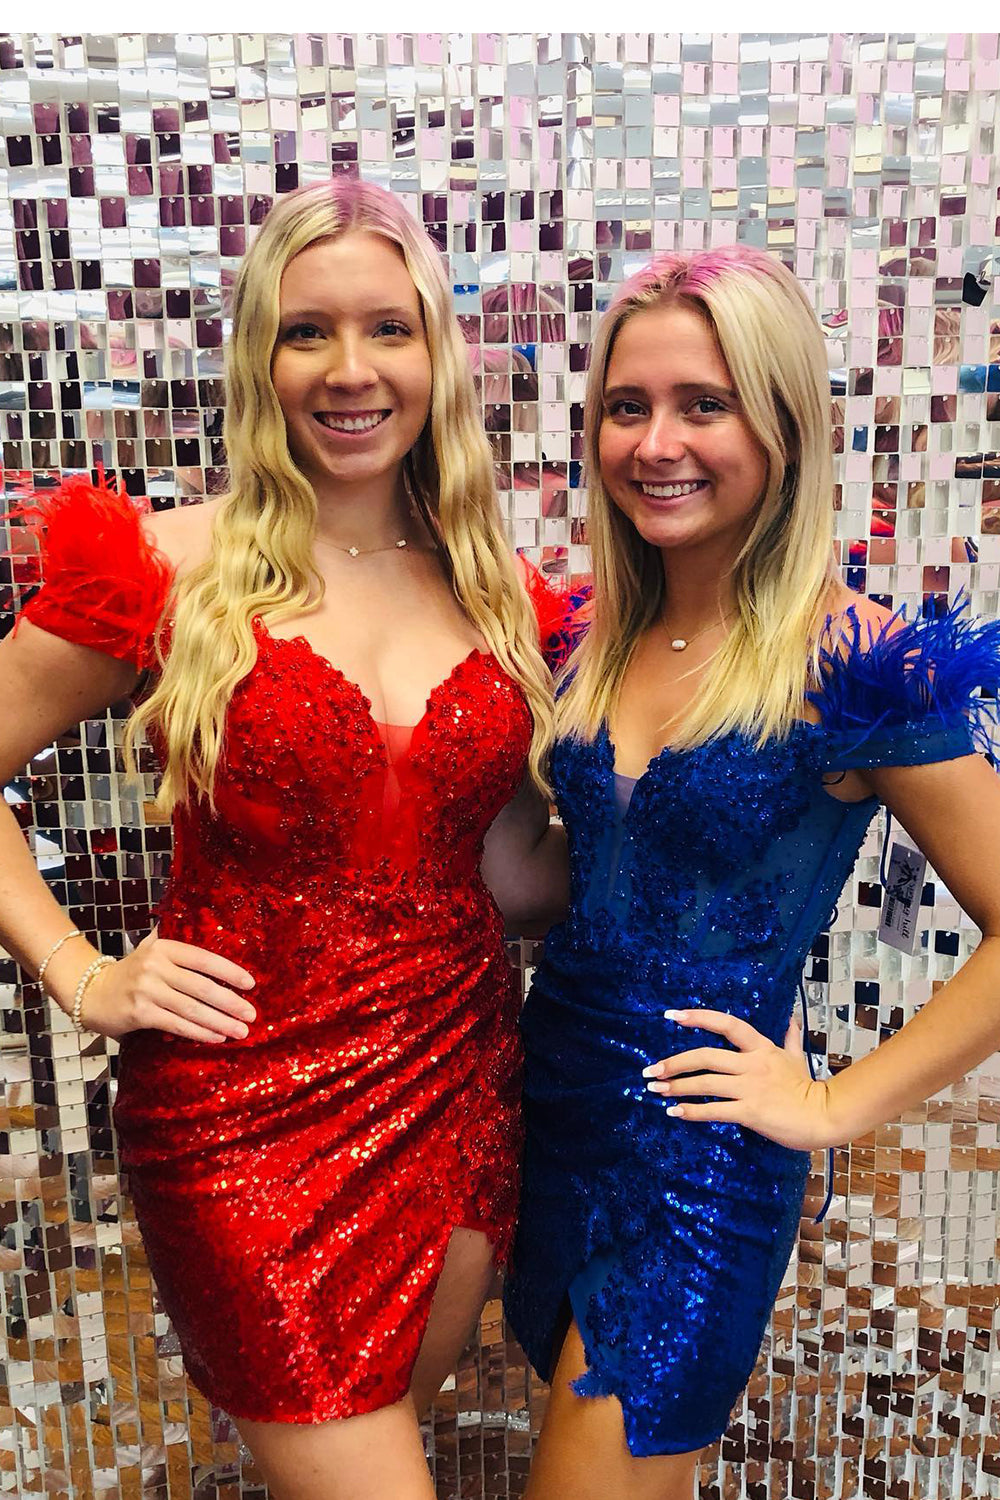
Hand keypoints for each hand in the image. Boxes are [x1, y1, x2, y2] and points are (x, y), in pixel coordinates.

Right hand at [80, 930, 256, 1043]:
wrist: (91, 992)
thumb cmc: (130, 972)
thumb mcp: (149, 948)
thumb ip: (175, 940)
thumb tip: (211, 929)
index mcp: (164, 948)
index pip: (203, 959)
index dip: (229, 971)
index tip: (250, 984)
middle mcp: (155, 967)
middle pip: (201, 987)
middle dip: (230, 1002)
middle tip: (251, 1013)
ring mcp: (147, 991)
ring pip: (192, 1009)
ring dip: (220, 1021)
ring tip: (241, 1030)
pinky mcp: (140, 1013)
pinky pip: (177, 1025)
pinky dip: (199, 1032)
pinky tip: (217, 1037)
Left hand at [642, 1008, 838, 1151]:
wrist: (825, 1116)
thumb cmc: (808, 1088)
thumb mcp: (798, 1058)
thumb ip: (790, 1037)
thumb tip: (791, 1017)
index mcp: (761, 1048)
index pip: (726, 1024)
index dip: (698, 1017)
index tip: (671, 1015)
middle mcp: (753, 1064)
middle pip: (706, 1056)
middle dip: (674, 1062)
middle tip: (651, 1069)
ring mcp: (751, 1088)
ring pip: (706, 1083)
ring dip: (676, 1086)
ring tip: (655, 1089)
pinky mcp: (751, 1112)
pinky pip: (715, 1111)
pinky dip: (692, 1111)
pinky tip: (674, 1111)